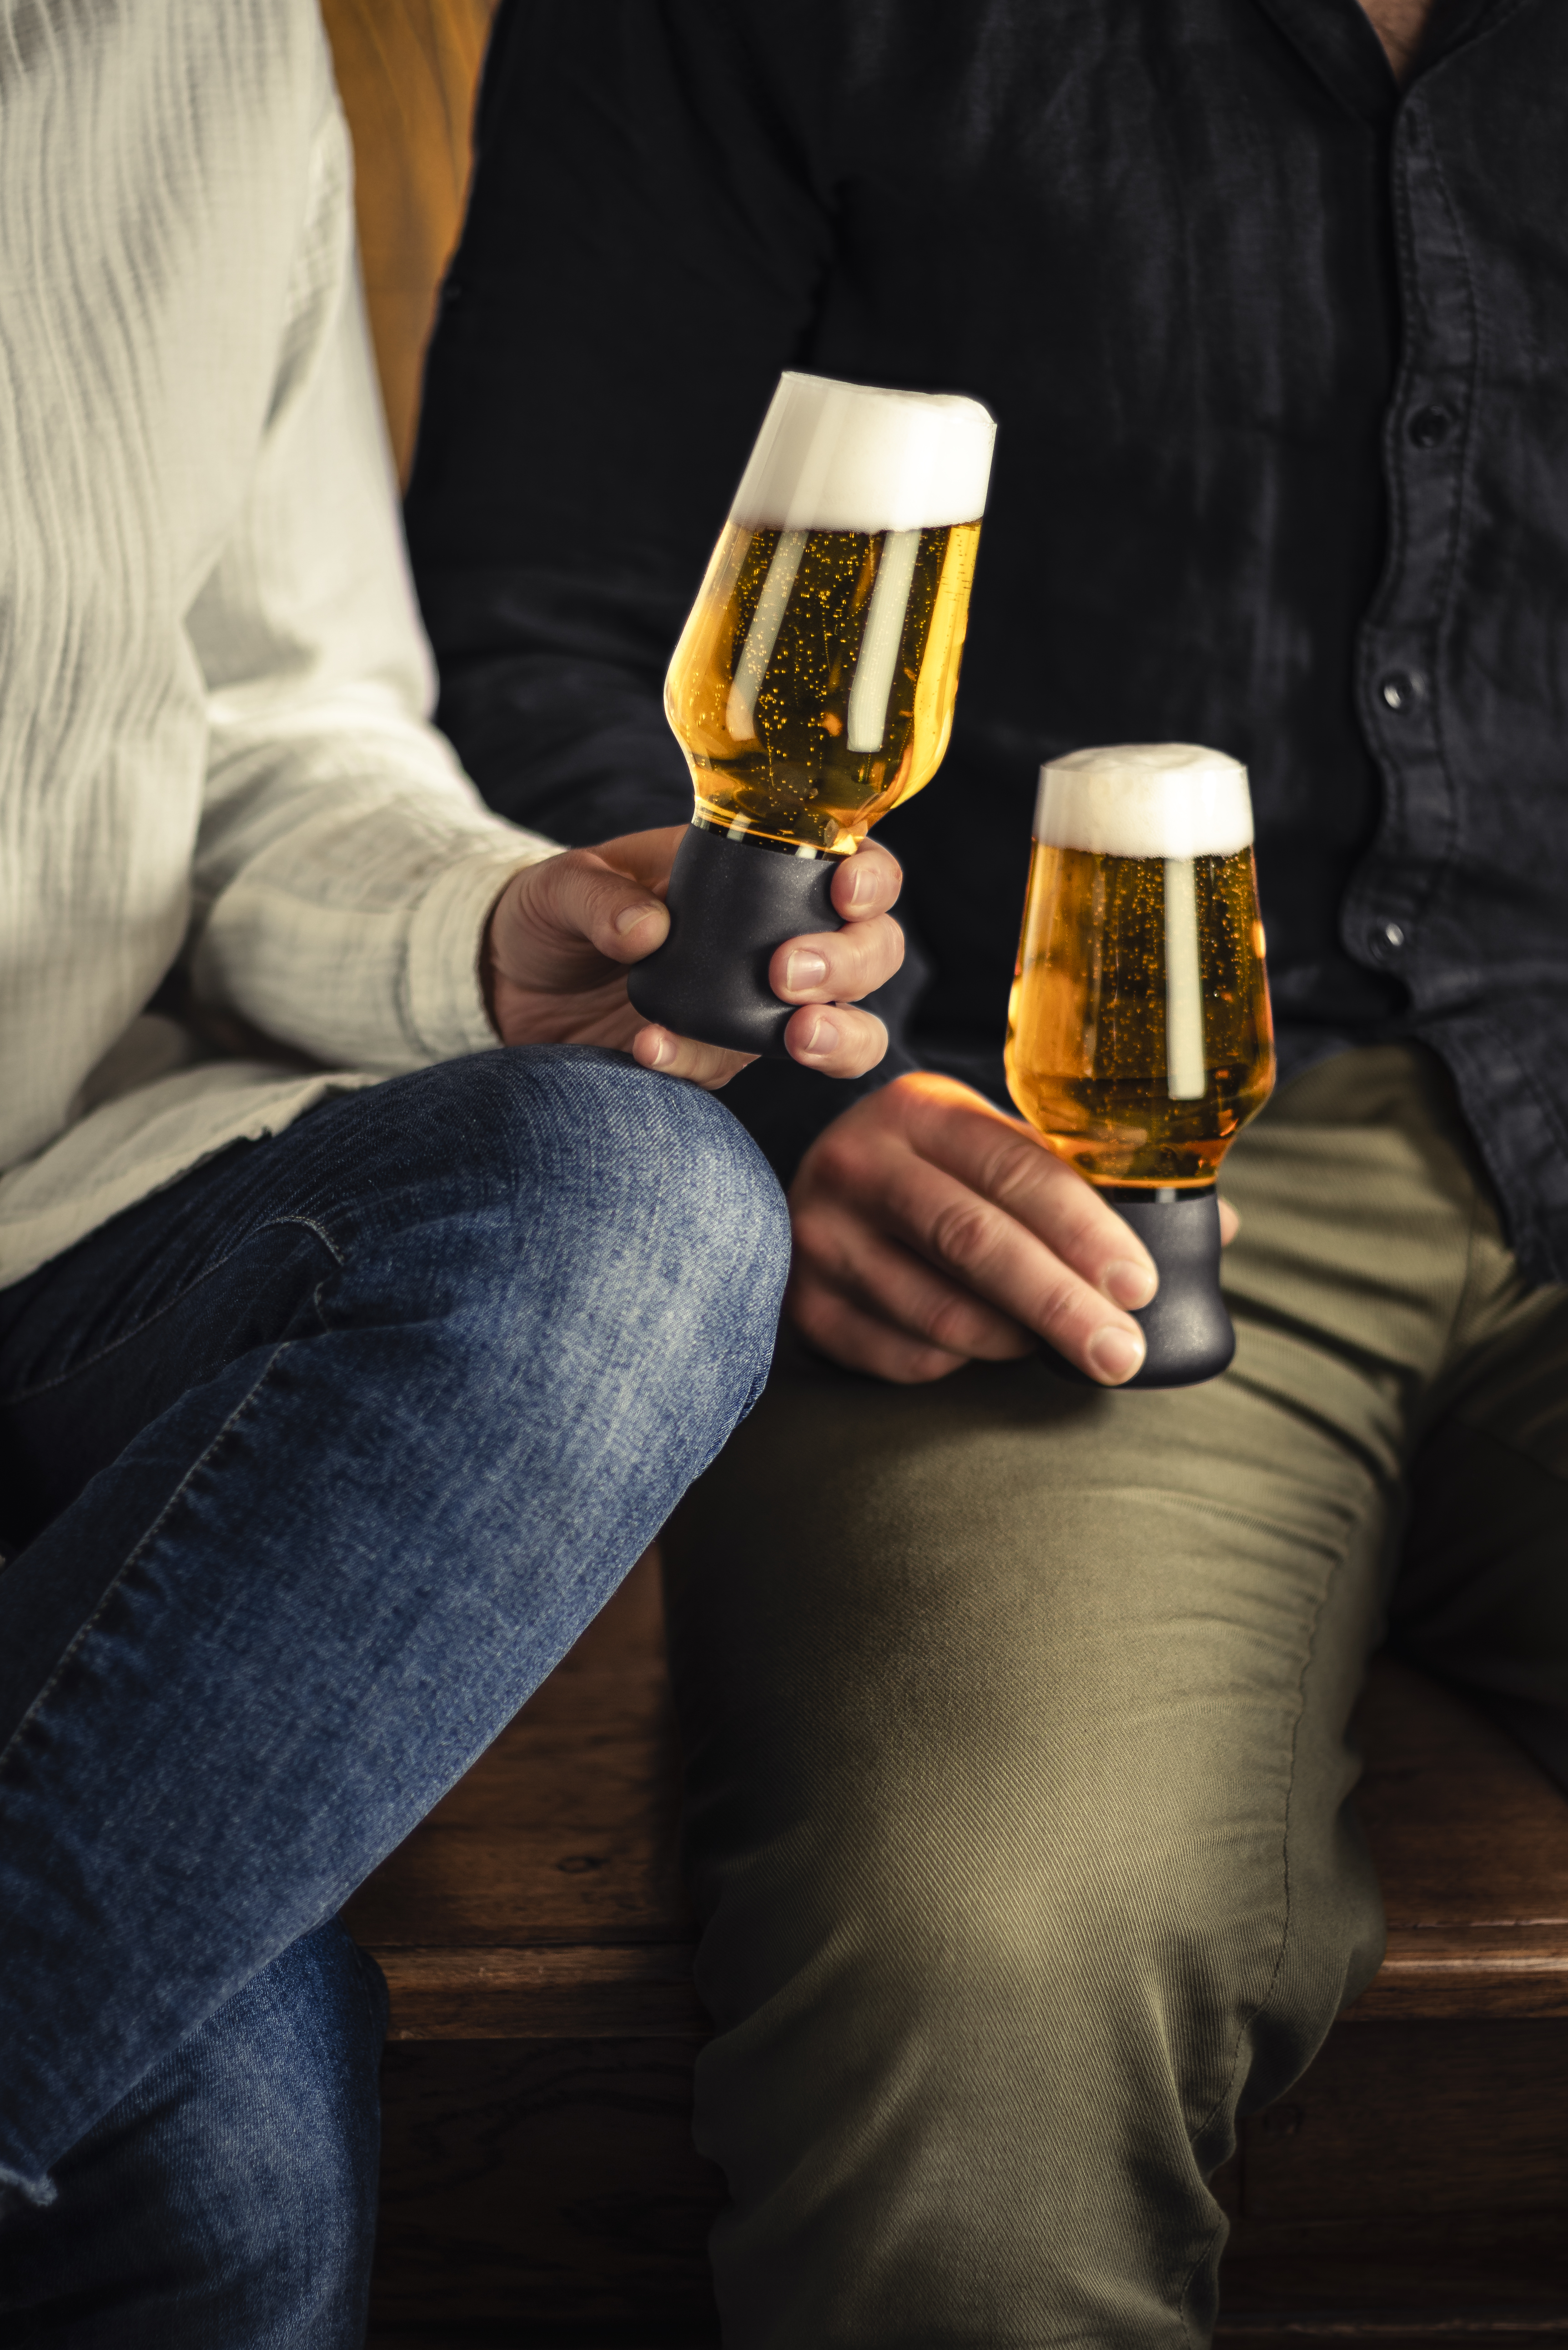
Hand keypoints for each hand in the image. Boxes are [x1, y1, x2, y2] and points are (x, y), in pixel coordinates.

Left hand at [483, 826, 905, 1088]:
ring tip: (796, 1038)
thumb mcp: (560, 886)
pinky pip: (736, 1072)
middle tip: (790, 973)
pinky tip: (650, 1049)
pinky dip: (701, 1065)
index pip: (852, 867)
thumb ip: (598, 898)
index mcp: (759, 869)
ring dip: (837, 1035)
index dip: (872, 880)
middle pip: (872, 952)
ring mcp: (757, 1006)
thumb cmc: (550, 913)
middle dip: (851, 964)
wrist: (508, 988)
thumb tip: (648, 930)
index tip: (842, 891)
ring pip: (846, 1028)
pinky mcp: (718, 1059)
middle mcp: (778, 938)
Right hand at [787, 1073, 1238, 1385]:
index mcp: (921, 1109)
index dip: (1083, 1228)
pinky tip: (984, 1350)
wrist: (806, 1204)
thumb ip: (1088, 1183)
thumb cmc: (935, 1180)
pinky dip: (957, 1363)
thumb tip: (1218, 1229)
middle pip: (974, 1241)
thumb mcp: (994, 1153)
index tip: (1139, 1283)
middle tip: (1122, 1353)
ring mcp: (821, 1236)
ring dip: (1015, 1342)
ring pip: (939, 1311)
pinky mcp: (803, 1305)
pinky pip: (901, 1356)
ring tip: (1064, 1353)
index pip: (1013, 1167)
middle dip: (1062, 1305)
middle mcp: (859, 1163)